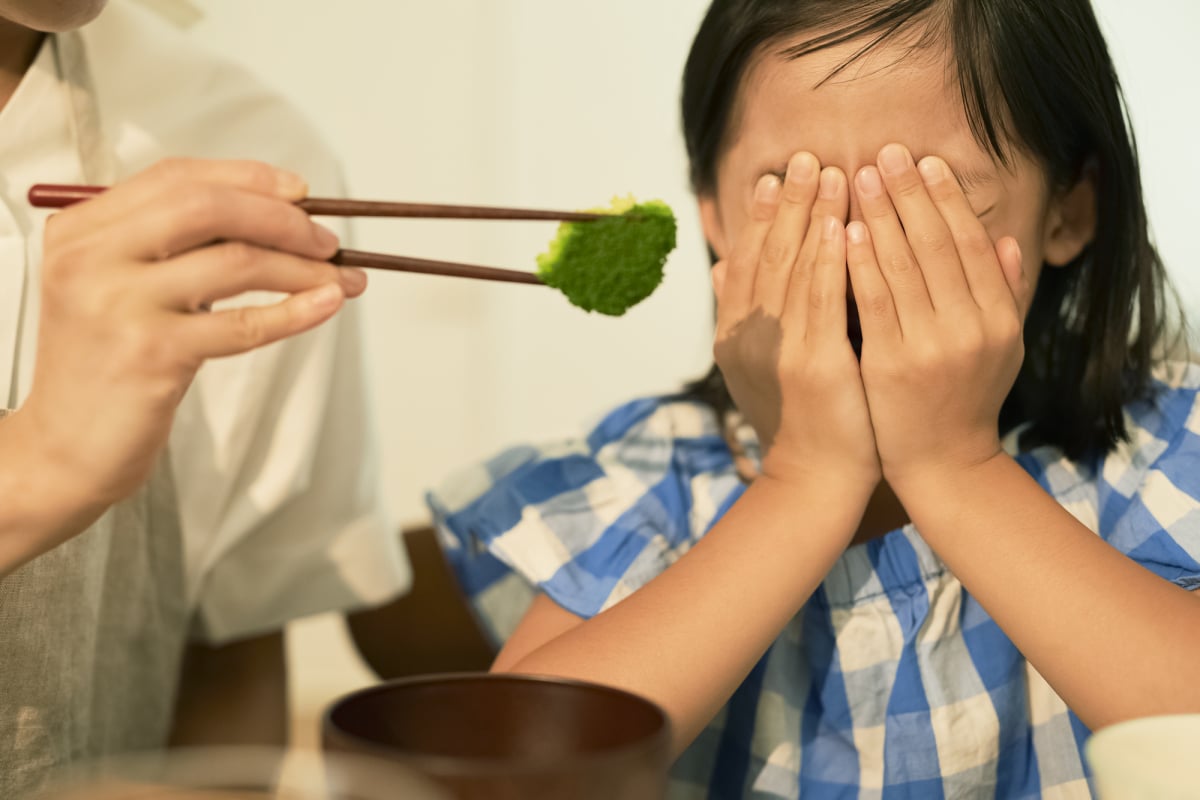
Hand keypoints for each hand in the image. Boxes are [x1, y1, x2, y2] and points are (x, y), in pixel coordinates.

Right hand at [17, 158, 365, 507]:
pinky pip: (244, 324)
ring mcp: (120, 304)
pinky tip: (326, 304)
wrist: (65, 449)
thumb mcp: (119, 288)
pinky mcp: (153, 354)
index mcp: (83, 231)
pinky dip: (296, 311)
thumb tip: (275, 217)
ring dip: (303, 269)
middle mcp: (93, 258)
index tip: (299, 193)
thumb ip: (173, 246)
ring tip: (342, 279)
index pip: (177, 178)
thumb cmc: (106, 366)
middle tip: (326, 241)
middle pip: (208, 207)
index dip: (249, 179)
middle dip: (282, 219)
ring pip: (235, 262)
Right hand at [713, 152, 878, 490]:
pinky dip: (832, 259)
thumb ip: (741, 314)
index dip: (759, 217)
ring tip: (831, 173)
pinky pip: (823, 300)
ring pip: (795, 268)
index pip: (745, 262)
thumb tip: (720, 268)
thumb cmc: (796, 419)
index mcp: (732, 335)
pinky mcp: (813, 364)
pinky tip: (844, 225)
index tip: (774, 177)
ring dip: (813, 216)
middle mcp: (746, 337)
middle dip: (788, 203)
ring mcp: (778, 350)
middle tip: (805, 157)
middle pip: (767, 255)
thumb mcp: (757, 367)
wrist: (813, 479)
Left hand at [847, 144, 1029, 489]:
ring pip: (903, 266)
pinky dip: (859, 262)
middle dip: (908, 194)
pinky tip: (843, 231)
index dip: (947, 200)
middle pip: (937, 245)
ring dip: (879, 216)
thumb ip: (1002, 294)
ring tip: (858, 177)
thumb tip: (1006, 241)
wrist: (943, 465)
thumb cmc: (966, 400)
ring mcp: (931, 346)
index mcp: (998, 319)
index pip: (971, 244)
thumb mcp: (1001, 349)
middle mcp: (970, 328)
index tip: (925, 162)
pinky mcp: (891, 364)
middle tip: (884, 152)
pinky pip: (872, 302)